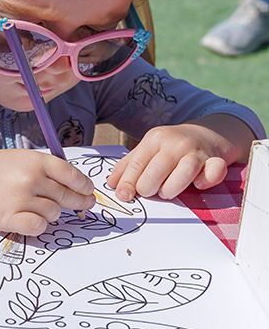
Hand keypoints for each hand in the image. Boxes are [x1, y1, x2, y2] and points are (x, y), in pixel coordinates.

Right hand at [0, 150, 95, 236]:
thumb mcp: (24, 159)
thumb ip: (49, 170)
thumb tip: (80, 190)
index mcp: (37, 161)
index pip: (74, 176)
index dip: (85, 187)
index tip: (88, 192)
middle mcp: (31, 179)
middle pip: (68, 197)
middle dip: (77, 203)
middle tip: (82, 206)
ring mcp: (20, 198)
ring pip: (54, 213)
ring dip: (50, 213)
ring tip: (35, 207)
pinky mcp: (9, 217)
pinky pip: (39, 227)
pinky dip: (39, 225)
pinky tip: (31, 219)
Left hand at [107, 121, 240, 202]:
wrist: (209, 133)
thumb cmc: (172, 147)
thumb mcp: (148, 149)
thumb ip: (129, 165)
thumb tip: (111, 184)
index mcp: (155, 139)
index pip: (137, 164)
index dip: (128, 183)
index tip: (123, 196)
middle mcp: (176, 143)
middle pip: (156, 171)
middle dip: (148, 188)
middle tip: (150, 192)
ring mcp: (197, 151)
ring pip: (183, 174)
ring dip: (172, 189)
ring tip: (167, 192)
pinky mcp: (217, 160)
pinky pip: (213, 172)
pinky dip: (206, 181)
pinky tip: (198, 184)